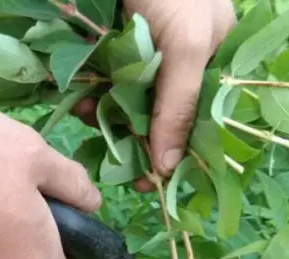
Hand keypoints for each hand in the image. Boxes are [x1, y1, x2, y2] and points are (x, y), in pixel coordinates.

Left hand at [74, 0, 235, 191]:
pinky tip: (81, 97)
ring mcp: (140, 59)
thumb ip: (179, 106)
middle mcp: (174, 67)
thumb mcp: (185, 45)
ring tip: (90, 111)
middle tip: (113, 156)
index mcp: (206, 65)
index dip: (171, 155)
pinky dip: (89, 95)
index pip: (193, 124)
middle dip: (131, 136)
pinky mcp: (108, 52)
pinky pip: (99, 85)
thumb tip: (169, 166)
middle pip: (153, 119)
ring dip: (105, 116)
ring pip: (123, 105)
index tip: (147, 182)